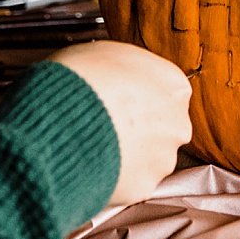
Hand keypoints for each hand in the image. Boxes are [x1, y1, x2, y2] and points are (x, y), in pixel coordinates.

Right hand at [47, 41, 191, 205]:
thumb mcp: (105, 51)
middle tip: (107, 122)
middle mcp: (176, 124)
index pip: (164, 90)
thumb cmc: (81, 79)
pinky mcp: (143, 187)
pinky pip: (129, 181)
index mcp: (172, 84)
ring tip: (94, 143)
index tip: (120, 98)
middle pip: (162, 126)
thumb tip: (116, 74)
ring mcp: (162, 159)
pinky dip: (114, 175)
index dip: (138, 94)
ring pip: (149, 157)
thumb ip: (125, 68)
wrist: (62, 120)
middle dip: (138, 127)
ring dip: (127, 153)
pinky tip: (92, 162)